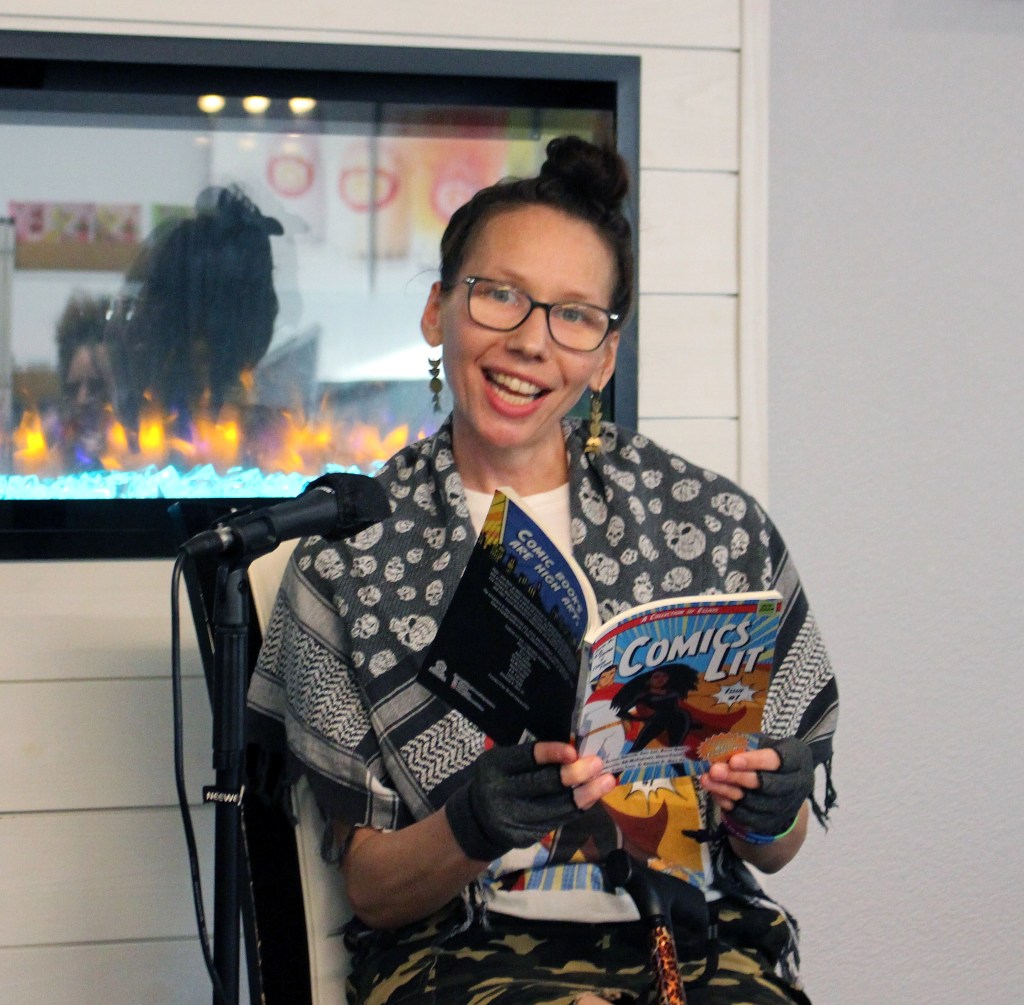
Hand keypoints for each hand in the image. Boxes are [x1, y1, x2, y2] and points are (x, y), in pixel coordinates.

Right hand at [445, 741, 614, 861]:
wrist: (477, 820)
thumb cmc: (500, 780)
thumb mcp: (504, 763)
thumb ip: (532, 758)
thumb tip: (576, 750)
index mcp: (495, 766)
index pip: (524, 758)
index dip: (550, 754)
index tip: (574, 751)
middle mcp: (501, 793)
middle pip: (542, 784)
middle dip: (574, 774)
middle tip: (598, 764)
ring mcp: (513, 819)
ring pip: (556, 806)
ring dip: (586, 793)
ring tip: (607, 781)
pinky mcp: (525, 837)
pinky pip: (557, 820)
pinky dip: (578, 807)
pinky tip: (594, 796)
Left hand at [701, 736, 813, 839]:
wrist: (782, 788)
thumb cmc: (767, 758)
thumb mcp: (760, 743)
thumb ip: (744, 745)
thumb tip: (719, 750)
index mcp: (797, 758)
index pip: (776, 760)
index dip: (754, 761)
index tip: (733, 761)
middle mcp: (797, 784)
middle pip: (765, 784)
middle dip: (737, 777)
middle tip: (714, 771)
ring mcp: (786, 806)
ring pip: (753, 802)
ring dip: (727, 791)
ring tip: (706, 780)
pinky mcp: (772, 822)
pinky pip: (747, 816)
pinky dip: (728, 804)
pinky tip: (715, 793)